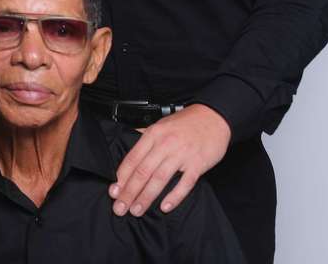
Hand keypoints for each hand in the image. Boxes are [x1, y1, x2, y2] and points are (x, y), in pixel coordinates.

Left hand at [109, 104, 230, 216]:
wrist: (214, 117)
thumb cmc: (186, 122)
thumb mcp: (161, 124)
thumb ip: (144, 138)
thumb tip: (127, 148)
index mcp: (154, 134)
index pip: (132, 159)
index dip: (121, 177)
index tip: (113, 192)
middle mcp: (165, 144)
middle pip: (143, 171)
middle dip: (129, 192)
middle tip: (120, 208)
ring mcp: (182, 154)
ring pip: (160, 179)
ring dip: (146, 197)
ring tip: (137, 210)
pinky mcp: (198, 164)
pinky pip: (184, 183)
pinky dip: (174, 196)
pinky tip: (164, 207)